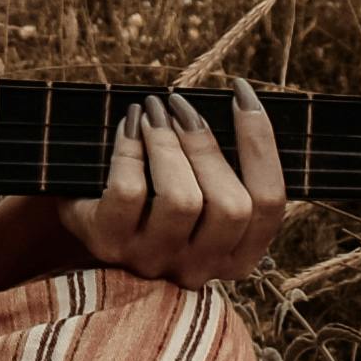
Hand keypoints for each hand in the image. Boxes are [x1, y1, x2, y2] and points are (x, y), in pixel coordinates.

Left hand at [62, 84, 284, 286]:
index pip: (269, 203)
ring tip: (155, 109)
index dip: (261, 142)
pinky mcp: (111, 245)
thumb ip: (224, 165)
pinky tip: (130, 123)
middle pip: (231, 207)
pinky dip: (131, 149)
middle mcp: (200, 267)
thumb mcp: (199, 189)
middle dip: (207, 144)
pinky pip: (130, 192)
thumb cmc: (156, 196)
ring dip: (169, 143)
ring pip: (182, 201)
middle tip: (181, 104)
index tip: (242, 93)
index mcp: (237, 256)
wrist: (90, 222)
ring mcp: (154, 260)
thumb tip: (238, 103)